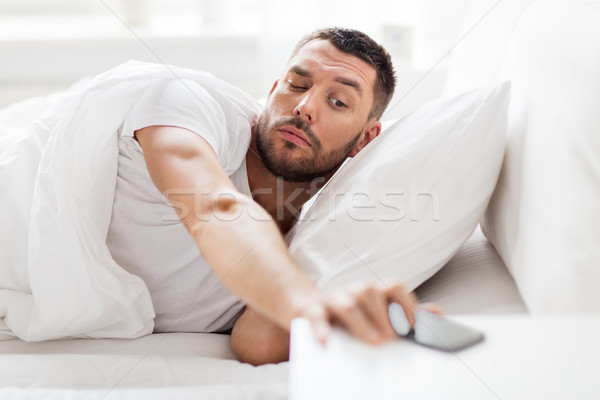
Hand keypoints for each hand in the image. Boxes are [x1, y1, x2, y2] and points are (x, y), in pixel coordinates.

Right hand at [297, 281, 435, 344]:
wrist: (306, 305)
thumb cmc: (349, 312)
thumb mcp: (378, 310)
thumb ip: (405, 312)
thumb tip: (437, 312)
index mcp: (372, 290)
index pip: (393, 286)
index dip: (405, 303)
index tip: (413, 325)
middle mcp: (354, 290)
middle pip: (370, 291)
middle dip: (384, 314)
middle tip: (393, 337)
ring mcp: (332, 299)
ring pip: (347, 303)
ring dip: (362, 323)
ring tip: (374, 341)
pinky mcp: (311, 311)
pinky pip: (316, 317)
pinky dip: (321, 329)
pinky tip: (326, 343)